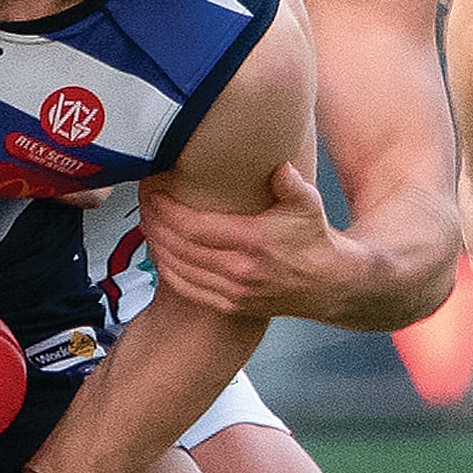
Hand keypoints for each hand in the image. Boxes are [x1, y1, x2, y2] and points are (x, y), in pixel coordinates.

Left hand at [140, 162, 339, 316]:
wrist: (328, 284)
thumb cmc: (313, 239)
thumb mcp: (309, 204)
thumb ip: (290, 183)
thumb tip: (279, 166)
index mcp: (254, 242)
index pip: (194, 227)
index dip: (167, 211)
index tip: (154, 194)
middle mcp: (241, 270)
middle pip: (179, 248)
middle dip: (155, 224)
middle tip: (144, 205)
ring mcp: (234, 292)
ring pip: (178, 270)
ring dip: (156, 247)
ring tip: (147, 225)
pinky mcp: (232, 306)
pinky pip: (188, 290)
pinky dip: (168, 271)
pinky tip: (161, 254)